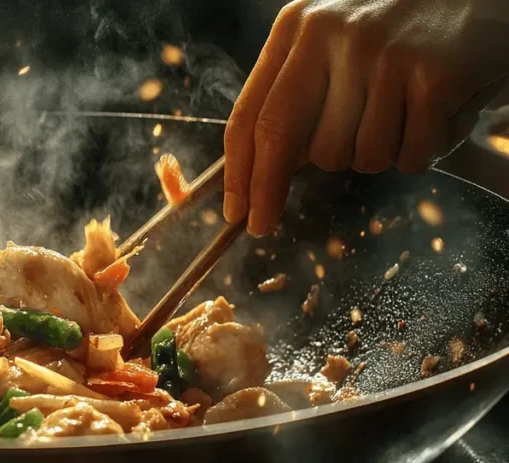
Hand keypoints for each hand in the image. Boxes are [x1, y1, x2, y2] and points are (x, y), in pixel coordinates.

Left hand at [223, 0, 508, 235]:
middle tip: (263, 224)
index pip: (253, 111)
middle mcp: (331, 33)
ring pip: (352, 157)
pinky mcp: (429, 74)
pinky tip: (440, 113)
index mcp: (300, 26)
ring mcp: (380, 53)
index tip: (233, 211)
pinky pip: (408, 156)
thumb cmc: (408, 32)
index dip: (239, 171)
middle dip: (268, 192)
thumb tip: (266, 169)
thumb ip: (300, 94)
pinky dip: (425, 149)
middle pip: (285, 141)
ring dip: (378, 154)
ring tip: (405, 116)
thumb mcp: (339, 45)